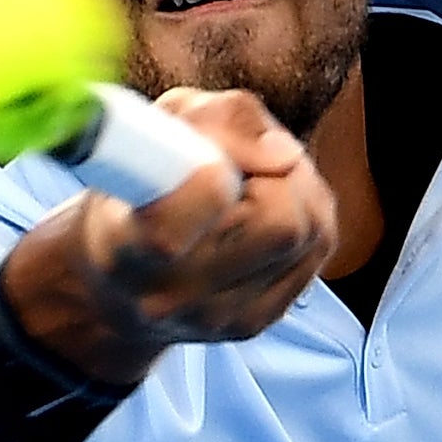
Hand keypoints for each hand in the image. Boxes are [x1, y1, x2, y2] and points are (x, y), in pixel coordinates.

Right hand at [2, 88, 337, 386]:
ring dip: (299, 188)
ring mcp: (221, 318)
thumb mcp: (151, 129)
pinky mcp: (259, 321)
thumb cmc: (133, 190)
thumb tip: (282, 154)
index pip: (173, 231)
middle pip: (279, 223)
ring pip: (312, 230)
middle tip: (249, 163)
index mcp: (123, 251)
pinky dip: (309, 212)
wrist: (122, 284)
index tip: (211, 163)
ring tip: (259, 179)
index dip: (207, 180)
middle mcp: (172, 297)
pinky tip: (273, 205)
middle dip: (278, 174)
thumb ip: (213, 119)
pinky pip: (319, 246)